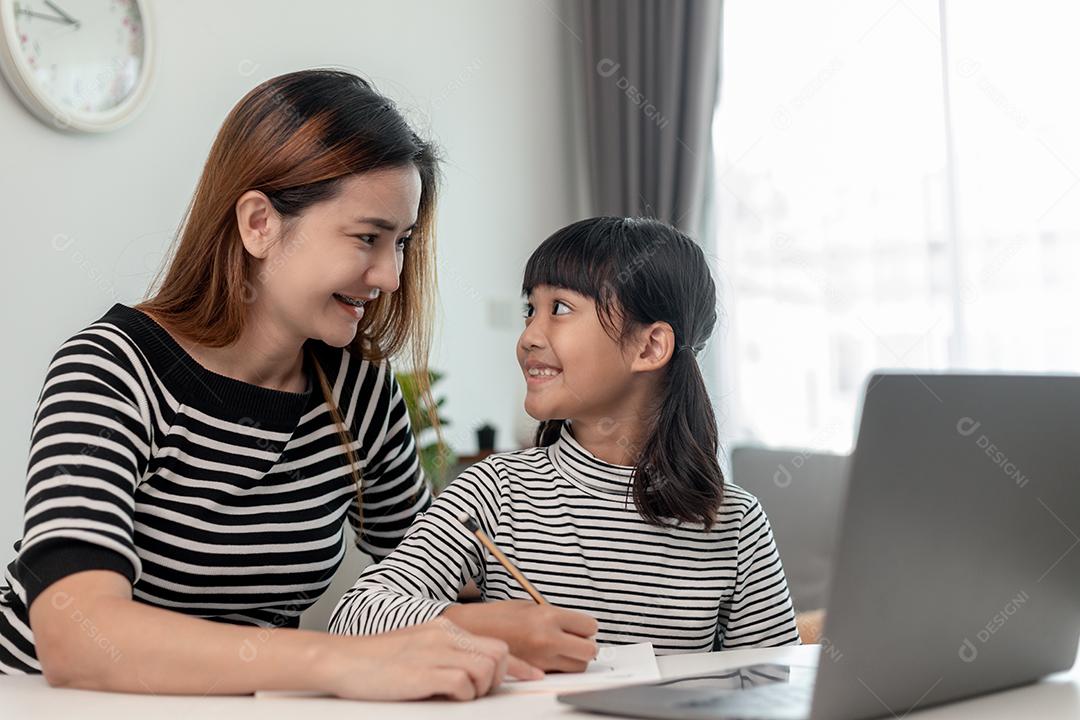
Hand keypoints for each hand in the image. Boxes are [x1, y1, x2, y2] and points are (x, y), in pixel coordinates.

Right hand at [316, 618, 542, 700]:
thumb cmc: (374, 661)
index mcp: (445, 628)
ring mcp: (435, 651)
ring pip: (486, 669)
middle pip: (499, 653)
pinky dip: (460, 695)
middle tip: (476, 692)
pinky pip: (463, 684)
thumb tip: (473, 673)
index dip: (517, 664)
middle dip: (498, 678)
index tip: (532, 676)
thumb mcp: (417, 648)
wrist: (340, 659)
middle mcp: (445, 635)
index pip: (494, 642)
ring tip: (453, 694)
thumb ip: (446, 654)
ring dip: (477, 689)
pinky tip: (440, 695)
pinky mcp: (424, 671)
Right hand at [442, 600, 598, 672]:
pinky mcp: (533, 672)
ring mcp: (540, 659)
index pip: (589, 626)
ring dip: (575, 659)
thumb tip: (577, 626)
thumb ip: (555, 615)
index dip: (587, 627)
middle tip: (577, 640)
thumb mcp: (530, 606)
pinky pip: (559, 674)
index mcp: (547, 617)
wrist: (471, 631)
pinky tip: (548, 657)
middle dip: (586, 645)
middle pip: (588, 651)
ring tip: (562, 649)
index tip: (581, 626)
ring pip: (577, 667)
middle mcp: (546, 639)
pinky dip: (559, 668)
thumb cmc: (498, 615)